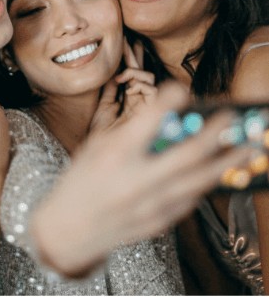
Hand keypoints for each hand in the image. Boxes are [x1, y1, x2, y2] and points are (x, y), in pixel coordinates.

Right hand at [33, 82, 254, 277]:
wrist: (69, 229)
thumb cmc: (81, 181)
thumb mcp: (96, 148)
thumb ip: (130, 134)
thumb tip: (165, 118)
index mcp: (113, 157)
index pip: (146, 123)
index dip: (167, 102)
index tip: (181, 88)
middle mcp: (135, 181)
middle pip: (188, 155)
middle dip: (215, 134)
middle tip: (231, 117)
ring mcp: (151, 205)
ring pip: (201, 181)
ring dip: (227, 162)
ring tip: (247, 148)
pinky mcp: (160, 222)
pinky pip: (191, 199)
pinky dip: (203, 183)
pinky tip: (215, 172)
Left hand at [90, 39, 154, 132]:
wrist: (104, 151)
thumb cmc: (103, 132)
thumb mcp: (104, 105)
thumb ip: (110, 88)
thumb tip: (113, 70)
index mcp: (128, 97)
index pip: (131, 73)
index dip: (128, 57)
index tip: (123, 40)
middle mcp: (140, 99)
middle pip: (141, 71)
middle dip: (134, 55)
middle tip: (127, 39)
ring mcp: (147, 104)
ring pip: (149, 78)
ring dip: (136, 72)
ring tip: (122, 77)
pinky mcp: (153, 111)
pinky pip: (153, 90)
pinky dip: (141, 84)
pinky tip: (129, 89)